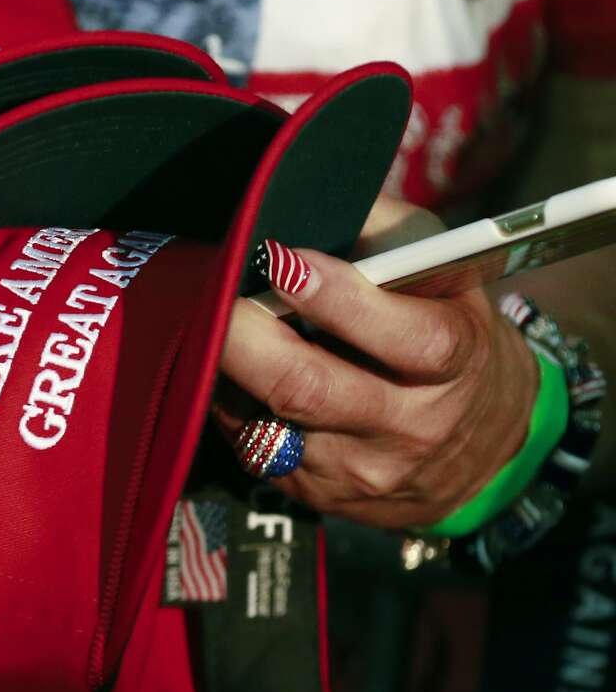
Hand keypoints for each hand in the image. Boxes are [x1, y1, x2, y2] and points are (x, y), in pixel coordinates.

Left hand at [216, 243, 538, 529]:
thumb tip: (306, 196)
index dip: (337, 297)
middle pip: (308, 388)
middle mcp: (409, 425)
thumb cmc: (448, 329)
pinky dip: (229, 403)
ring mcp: (359, 470)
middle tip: (212, 292)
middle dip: (245, 338)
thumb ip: (386, 232)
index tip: (281, 258)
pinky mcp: (316, 495)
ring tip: (209, 325)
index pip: (405, 337)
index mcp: (453, 362)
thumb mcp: (444, 273)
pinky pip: (250, 446)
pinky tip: (227, 372)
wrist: (481, 444)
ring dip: (224, 371)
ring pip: (266, 422)